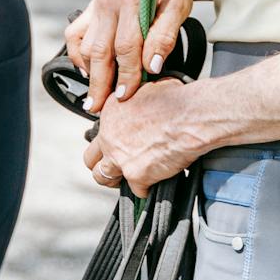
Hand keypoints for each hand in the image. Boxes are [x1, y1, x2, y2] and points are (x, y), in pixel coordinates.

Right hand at [63, 0, 196, 111]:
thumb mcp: (179, 10)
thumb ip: (165, 37)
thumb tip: (151, 67)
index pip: (125, 46)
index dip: (127, 74)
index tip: (126, 96)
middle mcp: (107, 1)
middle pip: (99, 49)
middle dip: (100, 82)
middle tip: (99, 107)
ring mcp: (95, 4)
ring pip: (83, 44)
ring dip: (88, 71)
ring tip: (96, 94)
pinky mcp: (90, 9)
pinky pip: (73, 34)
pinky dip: (77, 55)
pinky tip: (88, 70)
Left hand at [81, 78, 199, 197]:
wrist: (189, 117)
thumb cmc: (176, 101)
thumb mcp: (147, 89)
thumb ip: (136, 101)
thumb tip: (143, 102)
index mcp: (109, 113)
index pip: (97, 133)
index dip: (109, 140)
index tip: (118, 144)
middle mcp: (109, 136)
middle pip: (90, 159)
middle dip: (102, 164)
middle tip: (115, 166)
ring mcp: (119, 158)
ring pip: (102, 177)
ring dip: (115, 180)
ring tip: (128, 178)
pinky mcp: (135, 175)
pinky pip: (136, 190)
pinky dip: (145, 188)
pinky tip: (155, 181)